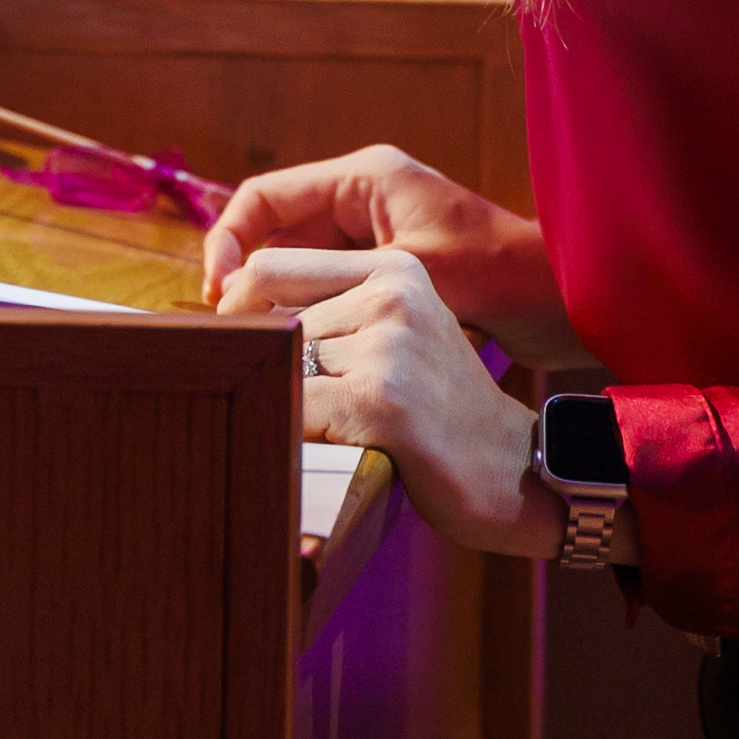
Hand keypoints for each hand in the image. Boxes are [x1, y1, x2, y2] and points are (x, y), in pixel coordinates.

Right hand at [197, 143, 586, 371]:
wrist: (568, 303)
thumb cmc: (501, 276)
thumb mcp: (410, 274)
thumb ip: (332, 279)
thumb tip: (254, 297)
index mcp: (365, 177)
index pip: (264, 197)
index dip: (229, 241)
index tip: (218, 294)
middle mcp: (365, 196)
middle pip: (277, 230)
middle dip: (247, 275)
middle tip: (229, 328)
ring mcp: (377, 233)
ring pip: (299, 263)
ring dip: (275, 298)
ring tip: (255, 343)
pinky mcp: (389, 269)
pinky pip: (329, 285)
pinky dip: (308, 312)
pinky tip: (297, 348)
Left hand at [209, 241, 545, 559]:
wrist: (514, 470)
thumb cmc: (438, 409)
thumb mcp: (397, 333)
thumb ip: (330, 310)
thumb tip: (224, 306)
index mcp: (393, 269)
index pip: (268, 268)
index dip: (235, 311)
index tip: (239, 350)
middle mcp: (393, 296)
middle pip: (266, 323)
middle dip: (263, 367)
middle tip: (295, 405)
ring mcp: (389, 347)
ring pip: (276, 369)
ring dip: (286, 406)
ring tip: (337, 431)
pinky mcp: (381, 401)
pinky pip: (291, 411)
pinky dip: (293, 436)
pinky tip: (333, 451)